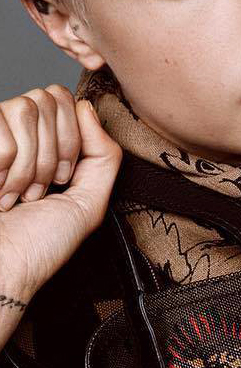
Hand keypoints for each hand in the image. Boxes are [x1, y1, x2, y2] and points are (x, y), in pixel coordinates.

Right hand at [0, 85, 122, 300]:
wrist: (2, 269)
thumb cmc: (38, 248)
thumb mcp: (88, 205)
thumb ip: (103, 156)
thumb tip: (88, 107)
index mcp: (45, 145)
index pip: (64, 100)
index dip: (71, 137)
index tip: (64, 178)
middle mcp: (17, 135)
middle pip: (47, 98)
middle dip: (52, 152)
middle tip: (39, 190)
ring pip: (24, 108)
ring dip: (28, 163)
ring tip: (17, 194)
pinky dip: (4, 167)